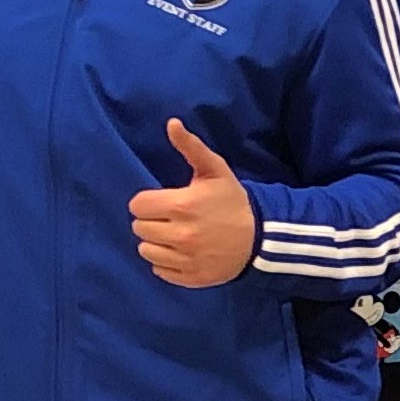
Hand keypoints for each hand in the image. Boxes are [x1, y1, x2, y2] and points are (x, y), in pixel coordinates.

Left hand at [128, 118, 253, 288]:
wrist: (262, 236)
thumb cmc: (233, 200)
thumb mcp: (215, 169)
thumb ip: (190, 147)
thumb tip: (171, 123)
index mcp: (181, 205)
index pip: (137, 206)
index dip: (148, 202)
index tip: (163, 201)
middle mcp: (180, 234)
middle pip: (139, 228)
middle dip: (151, 221)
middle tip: (171, 218)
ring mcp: (185, 259)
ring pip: (146, 251)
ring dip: (156, 242)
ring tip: (174, 235)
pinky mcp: (190, 277)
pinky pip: (160, 271)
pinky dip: (166, 262)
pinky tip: (182, 251)